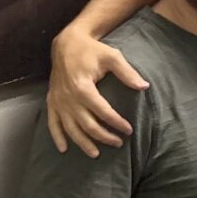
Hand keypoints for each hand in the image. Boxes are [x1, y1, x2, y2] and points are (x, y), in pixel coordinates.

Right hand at [46, 27, 147, 156]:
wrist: (67, 43)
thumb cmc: (92, 50)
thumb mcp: (112, 57)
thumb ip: (128, 73)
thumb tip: (144, 87)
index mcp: (83, 87)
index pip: (103, 111)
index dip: (116, 122)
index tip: (129, 130)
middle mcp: (68, 97)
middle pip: (87, 124)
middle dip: (104, 136)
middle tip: (118, 143)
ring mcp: (58, 101)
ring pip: (71, 128)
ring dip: (83, 143)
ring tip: (96, 154)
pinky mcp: (52, 101)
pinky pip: (52, 123)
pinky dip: (57, 137)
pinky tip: (64, 149)